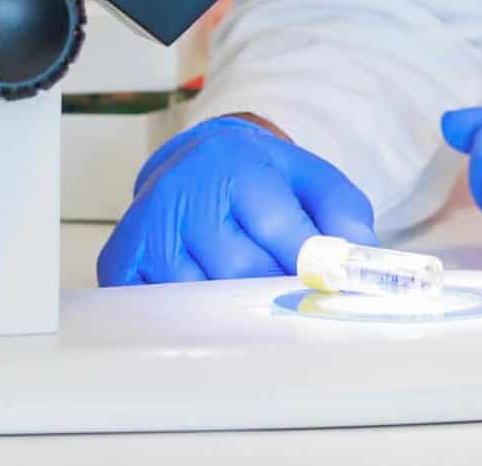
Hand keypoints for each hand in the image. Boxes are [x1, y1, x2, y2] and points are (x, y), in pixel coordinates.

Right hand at [96, 114, 374, 285]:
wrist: (198, 162)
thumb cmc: (260, 179)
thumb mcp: (311, 178)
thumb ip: (343, 212)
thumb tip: (360, 254)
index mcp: (237, 162)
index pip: (278, 227)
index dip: (307, 265)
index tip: (328, 288)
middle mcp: (186, 190)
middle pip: (238, 270)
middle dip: (271, 292)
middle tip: (290, 302)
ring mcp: (149, 225)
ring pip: (196, 297)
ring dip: (228, 311)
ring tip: (247, 302)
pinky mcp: (120, 258)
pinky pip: (153, 309)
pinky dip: (183, 320)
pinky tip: (205, 311)